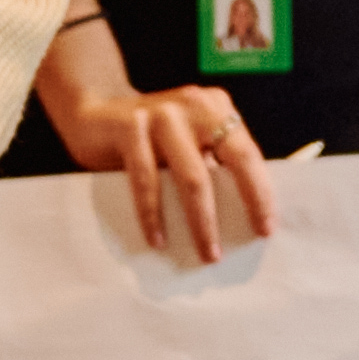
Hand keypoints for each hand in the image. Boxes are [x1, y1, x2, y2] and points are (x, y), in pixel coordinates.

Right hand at [67, 78, 277, 264]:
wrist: (92, 111)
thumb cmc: (148, 139)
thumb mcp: (186, 142)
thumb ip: (210, 163)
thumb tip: (241, 216)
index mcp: (216, 108)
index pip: (249, 153)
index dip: (261, 192)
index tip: (266, 228)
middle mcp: (195, 106)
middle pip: (233, 160)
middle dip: (244, 206)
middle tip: (247, 242)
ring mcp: (163, 114)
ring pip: (192, 177)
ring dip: (202, 222)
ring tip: (207, 253)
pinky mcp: (131, 127)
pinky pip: (146, 180)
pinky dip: (152, 215)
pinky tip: (157, 239)